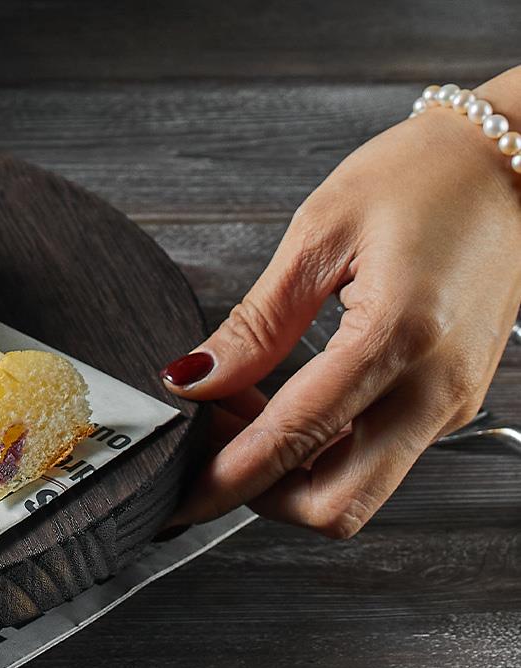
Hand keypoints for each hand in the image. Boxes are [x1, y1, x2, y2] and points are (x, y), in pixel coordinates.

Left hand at [161, 78, 520, 536]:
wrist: (509, 164)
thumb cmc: (420, 178)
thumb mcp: (319, 234)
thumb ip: (255, 322)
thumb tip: (194, 378)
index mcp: (397, 337)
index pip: (297, 439)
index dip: (229, 476)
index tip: (179, 493)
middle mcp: (435, 387)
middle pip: (337, 503)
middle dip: (260, 491)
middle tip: (207, 439)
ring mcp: (450, 401)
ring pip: (358, 487)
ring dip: (288, 468)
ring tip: (238, 404)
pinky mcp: (452, 399)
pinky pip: (378, 454)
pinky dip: (321, 447)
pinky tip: (280, 398)